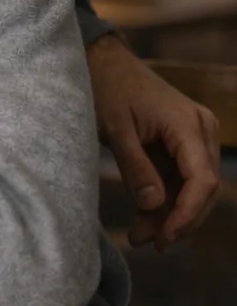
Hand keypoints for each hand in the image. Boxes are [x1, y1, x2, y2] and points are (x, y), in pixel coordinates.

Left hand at [87, 35, 221, 249]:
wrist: (103, 62)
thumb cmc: (107, 89)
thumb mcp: (115, 129)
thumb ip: (135, 167)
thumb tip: (154, 206)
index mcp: (188, 124)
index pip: (203, 180)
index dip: (187, 214)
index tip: (165, 238)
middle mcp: (201, 130)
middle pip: (203, 188)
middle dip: (177, 220)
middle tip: (148, 243)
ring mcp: (195, 136)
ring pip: (192, 187)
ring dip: (168, 213)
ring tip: (138, 236)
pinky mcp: (182, 142)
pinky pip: (180, 177)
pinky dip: (163, 198)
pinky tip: (143, 218)